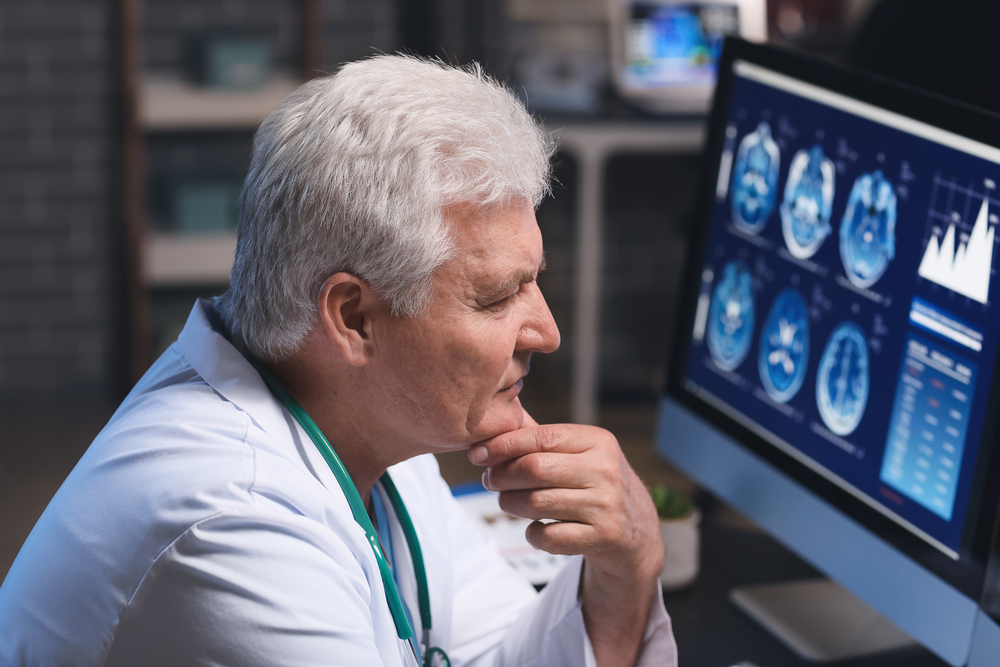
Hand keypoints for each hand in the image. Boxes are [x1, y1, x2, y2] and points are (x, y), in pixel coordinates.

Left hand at [468, 411, 662, 665]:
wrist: (636, 533)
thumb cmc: (596, 485)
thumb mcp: (582, 454)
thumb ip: (542, 439)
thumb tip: (493, 427)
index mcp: (598, 441)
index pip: (542, 437)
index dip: (503, 445)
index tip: (478, 454)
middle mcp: (605, 470)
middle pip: (534, 468)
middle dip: (502, 476)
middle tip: (490, 481)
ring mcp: (606, 505)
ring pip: (536, 503)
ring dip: (510, 504)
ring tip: (507, 502)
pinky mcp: (602, 538)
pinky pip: (547, 537)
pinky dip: (532, 533)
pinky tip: (536, 527)